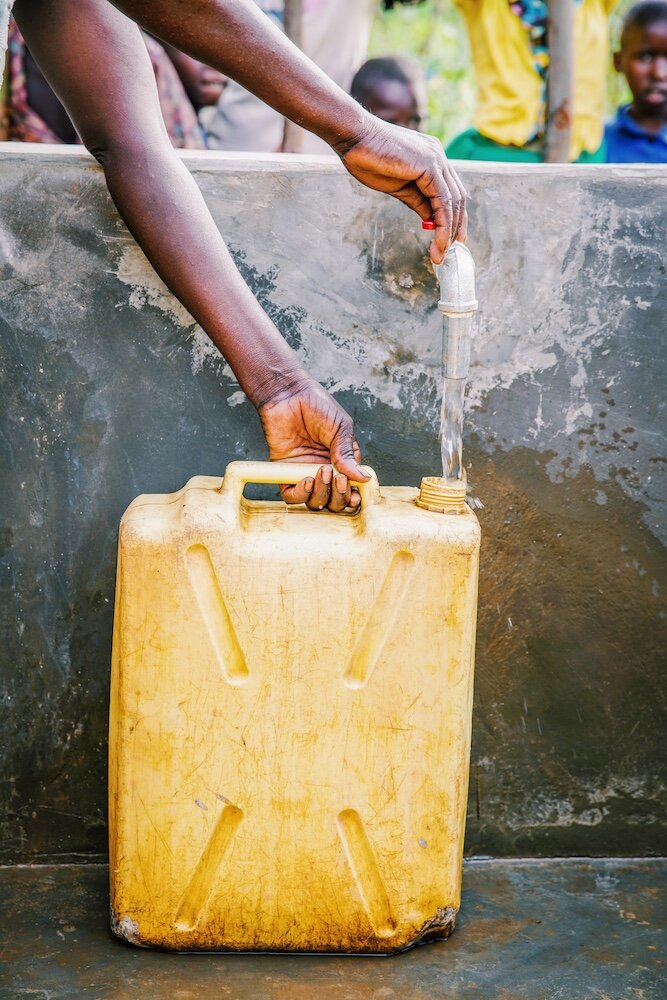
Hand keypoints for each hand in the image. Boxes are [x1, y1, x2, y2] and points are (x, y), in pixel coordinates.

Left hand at [258, 378, 369, 511]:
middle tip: (337, 478)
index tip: (355, 495)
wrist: (288, 395)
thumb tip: (363, 477)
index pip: (351, 489)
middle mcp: (325, 471)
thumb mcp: (340, 428)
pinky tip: (306, 480)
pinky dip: (300, 494)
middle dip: (339, 496)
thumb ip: (347, 454)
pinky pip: (291, 496)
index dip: (353, 497)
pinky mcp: (285, 472)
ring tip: (322, 472)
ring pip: (315, 501)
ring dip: (322, 494)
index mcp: (342, 462)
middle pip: (334, 501)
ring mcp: (304, 473)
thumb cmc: (317, 406)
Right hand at [336, 116, 466, 263]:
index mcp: (431, 159)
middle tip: (450, 251)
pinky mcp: (430, 165)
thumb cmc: (368, 159)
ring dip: (450, 230)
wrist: (354, 137)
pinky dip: (444, 224)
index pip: (450, 192)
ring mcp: (436, 158)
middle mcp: (438, 157)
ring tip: (441, 252)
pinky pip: (443, 200)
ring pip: (453, 201)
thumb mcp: (398, 188)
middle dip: (456, 227)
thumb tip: (432, 221)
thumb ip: (418, 202)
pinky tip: (440, 240)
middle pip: (458, 198)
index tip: (449, 240)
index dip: (453, 218)